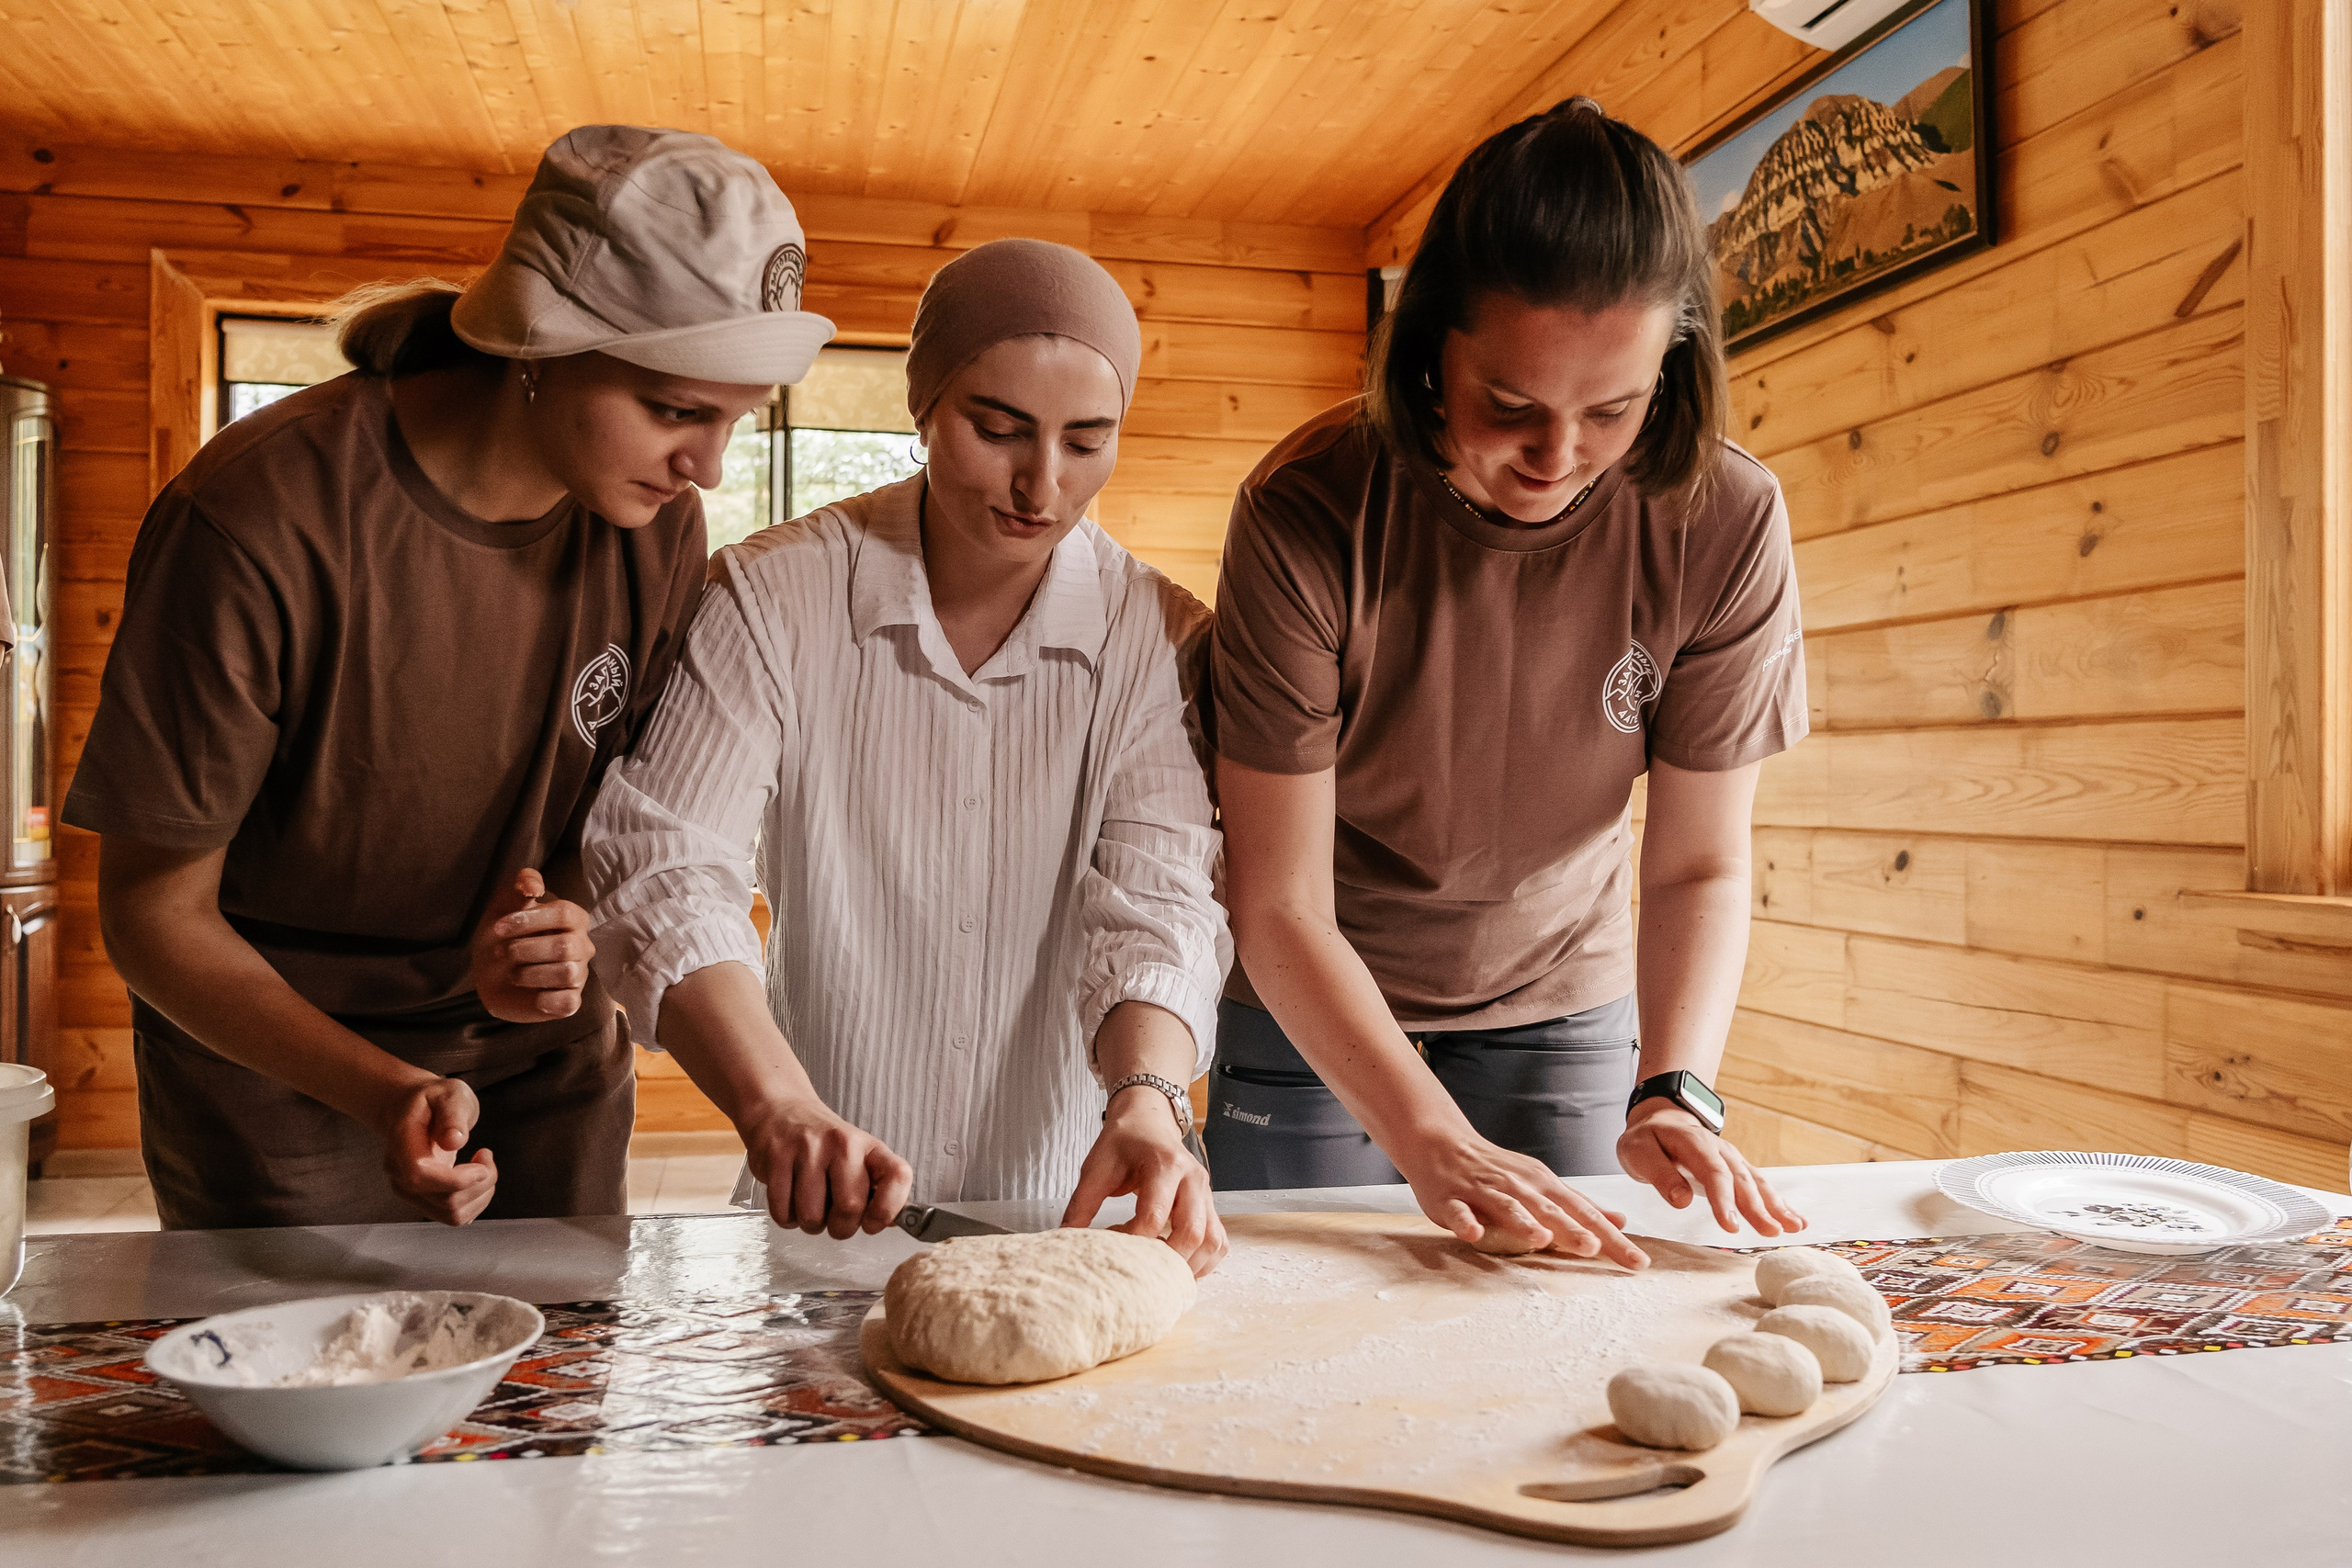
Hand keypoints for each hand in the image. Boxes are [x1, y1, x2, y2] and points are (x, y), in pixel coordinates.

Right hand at [378, 1076, 496, 1225]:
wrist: (413, 1109)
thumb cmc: (432, 1100)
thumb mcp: (449, 1094)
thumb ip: (452, 1115)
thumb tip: (454, 1141)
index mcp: (402, 1143)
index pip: (421, 1176)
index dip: (457, 1179)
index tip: (481, 1161)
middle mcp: (399, 1173)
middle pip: (444, 1201)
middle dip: (480, 1182)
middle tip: (486, 1155)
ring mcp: (409, 1190)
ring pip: (452, 1214)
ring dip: (481, 1193)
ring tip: (483, 1166)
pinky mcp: (423, 1200)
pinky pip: (453, 1216)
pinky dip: (476, 1201)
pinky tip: (477, 1178)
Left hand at [471, 868, 592, 1022]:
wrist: (488, 973)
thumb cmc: (502, 935)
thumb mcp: (505, 904)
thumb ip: (520, 886)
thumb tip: (533, 886)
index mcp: (573, 918)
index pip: (564, 914)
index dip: (530, 920)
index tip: (499, 927)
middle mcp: (582, 945)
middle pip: (565, 946)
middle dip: (525, 949)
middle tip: (502, 952)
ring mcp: (579, 974)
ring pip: (567, 973)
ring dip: (530, 973)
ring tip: (513, 973)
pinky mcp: (570, 1001)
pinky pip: (567, 1002)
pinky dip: (545, 999)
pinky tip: (531, 994)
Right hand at [741, 1095, 913, 1239]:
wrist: (781, 1112)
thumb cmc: (823, 1146)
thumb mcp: (858, 1159)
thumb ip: (876, 1190)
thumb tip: (889, 1221)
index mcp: (870, 1147)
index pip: (899, 1176)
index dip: (888, 1209)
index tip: (873, 1222)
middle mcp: (842, 1143)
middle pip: (850, 1207)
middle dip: (840, 1227)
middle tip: (833, 1218)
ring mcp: (808, 1148)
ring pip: (812, 1216)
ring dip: (810, 1223)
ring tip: (809, 1205)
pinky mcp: (777, 1156)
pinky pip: (783, 1211)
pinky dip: (786, 1217)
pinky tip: (789, 1200)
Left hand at [1062, 1086, 1227, 1277]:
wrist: (1148, 1120)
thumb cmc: (1123, 1142)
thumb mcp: (1097, 1167)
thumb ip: (1082, 1203)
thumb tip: (1065, 1239)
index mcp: (1164, 1164)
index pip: (1154, 1216)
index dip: (1133, 1241)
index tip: (1113, 1247)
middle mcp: (1192, 1179)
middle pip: (1191, 1232)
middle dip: (1166, 1260)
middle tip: (1141, 1271)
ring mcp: (1206, 1193)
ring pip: (1212, 1241)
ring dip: (1190, 1265)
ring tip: (1161, 1274)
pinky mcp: (1210, 1204)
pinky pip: (1219, 1241)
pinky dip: (1204, 1261)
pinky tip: (1180, 1265)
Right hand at [1392, 1124, 1648, 1268]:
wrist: (1442, 1143)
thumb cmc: (1496, 1171)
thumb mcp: (1542, 1184)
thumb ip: (1578, 1206)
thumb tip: (1620, 1221)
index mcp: (1544, 1186)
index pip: (1585, 1214)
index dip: (1612, 1239)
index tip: (1638, 1262)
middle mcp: (1520, 1186)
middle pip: (1552, 1211)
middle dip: (1574, 1229)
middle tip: (1597, 1249)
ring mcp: (1485, 1191)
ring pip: (1507, 1207)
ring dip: (1524, 1223)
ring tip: (1542, 1240)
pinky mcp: (1452, 1198)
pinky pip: (1459, 1212)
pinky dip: (1467, 1222)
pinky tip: (1474, 1234)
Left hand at [1616, 1099, 1804, 1235]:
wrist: (1661, 1120)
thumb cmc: (1647, 1139)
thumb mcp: (1638, 1152)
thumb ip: (1660, 1174)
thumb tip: (1681, 1200)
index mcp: (1694, 1143)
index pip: (1712, 1173)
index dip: (1723, 1200)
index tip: (1730, 1226)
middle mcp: (1720, 1149)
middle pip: (1741, 1180)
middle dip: (1756, 1207)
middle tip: (1771, 1232)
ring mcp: (1732, 1158)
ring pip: (1756, 1183)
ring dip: (1776, 1206)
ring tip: (1794, 1228)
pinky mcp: (1738, 1169)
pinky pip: (1761, 1186)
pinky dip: (1779, 1203)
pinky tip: (1796, 1221)